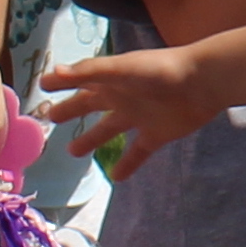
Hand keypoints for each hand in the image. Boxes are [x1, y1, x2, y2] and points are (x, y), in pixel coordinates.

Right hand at [40, 43, 207, 177]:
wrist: (202, 83)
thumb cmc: (159, 71)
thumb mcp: (121, 69)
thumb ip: (89, 72)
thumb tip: (53, 74)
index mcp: (112, 80)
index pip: (80, 81)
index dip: (62, 83)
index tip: (43, 87)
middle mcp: (122, 97)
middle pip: (90, 105)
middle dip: (71, 111)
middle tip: (50, 119)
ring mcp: (139, 117)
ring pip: (109, 130)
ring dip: (91, 139)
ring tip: (73, 152)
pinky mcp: (157, 134)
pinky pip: (138, 152)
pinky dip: (128, 164)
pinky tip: (116, 177)